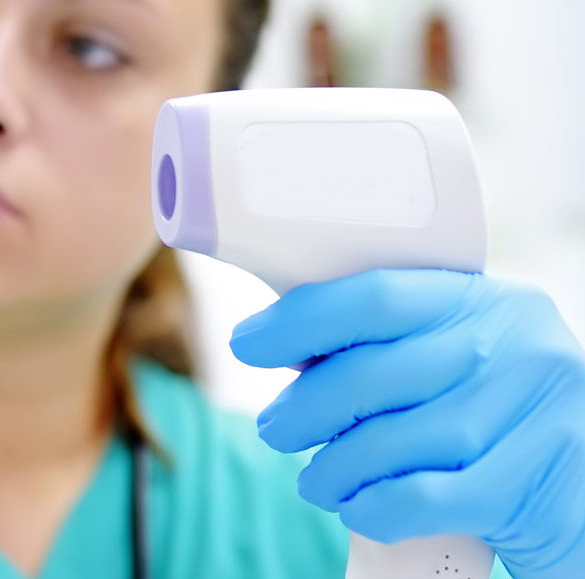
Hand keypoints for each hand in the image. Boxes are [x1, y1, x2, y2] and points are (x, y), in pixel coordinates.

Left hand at [230, 269, 584, 578]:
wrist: (579, 495)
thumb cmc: (498, 422)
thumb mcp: (462, 360)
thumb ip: (393, 345)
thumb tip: (286, 346)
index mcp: (490, 302)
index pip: (376, 295)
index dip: (298, 321)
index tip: (249, 343)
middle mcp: (520, 350)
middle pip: (369, 374)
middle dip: (302, 407)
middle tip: (275, 428)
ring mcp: (534, 420)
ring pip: (386, 442)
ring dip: (330, 468)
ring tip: (317, 479)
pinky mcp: (531, 491)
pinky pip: (416, 499)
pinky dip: (370, 507)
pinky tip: (358, 507)